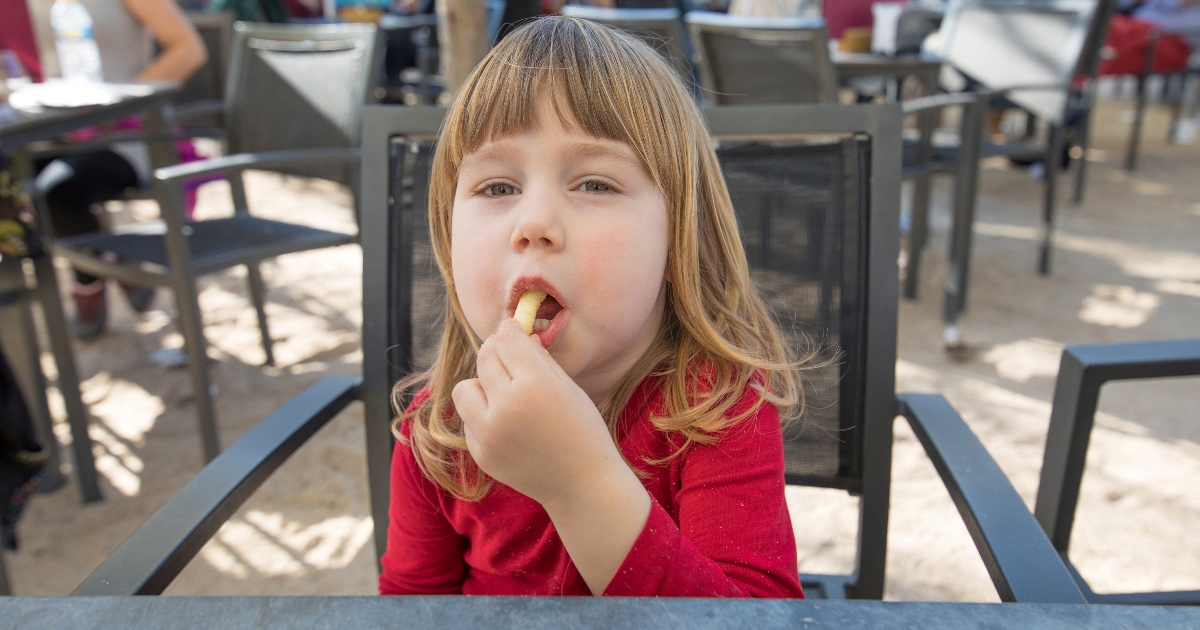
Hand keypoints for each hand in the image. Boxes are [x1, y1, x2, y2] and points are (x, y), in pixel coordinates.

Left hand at [452, 319, 625, 506]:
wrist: (582, 485)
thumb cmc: (583, 431)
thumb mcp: (568, 387)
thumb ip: (540, 358)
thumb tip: (518, 334)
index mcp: (534, 385)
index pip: (507, 340)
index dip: (510, 331)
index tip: (513, 330)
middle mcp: (506, 407)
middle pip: (485, 359)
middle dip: (496, 351)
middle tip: (508, 356)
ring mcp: (489, 433)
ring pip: (465, 388)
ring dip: (482, 384)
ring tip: (503, 394)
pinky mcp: (481, 453)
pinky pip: (469, 420)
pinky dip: (484, 416)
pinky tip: (508, 425)